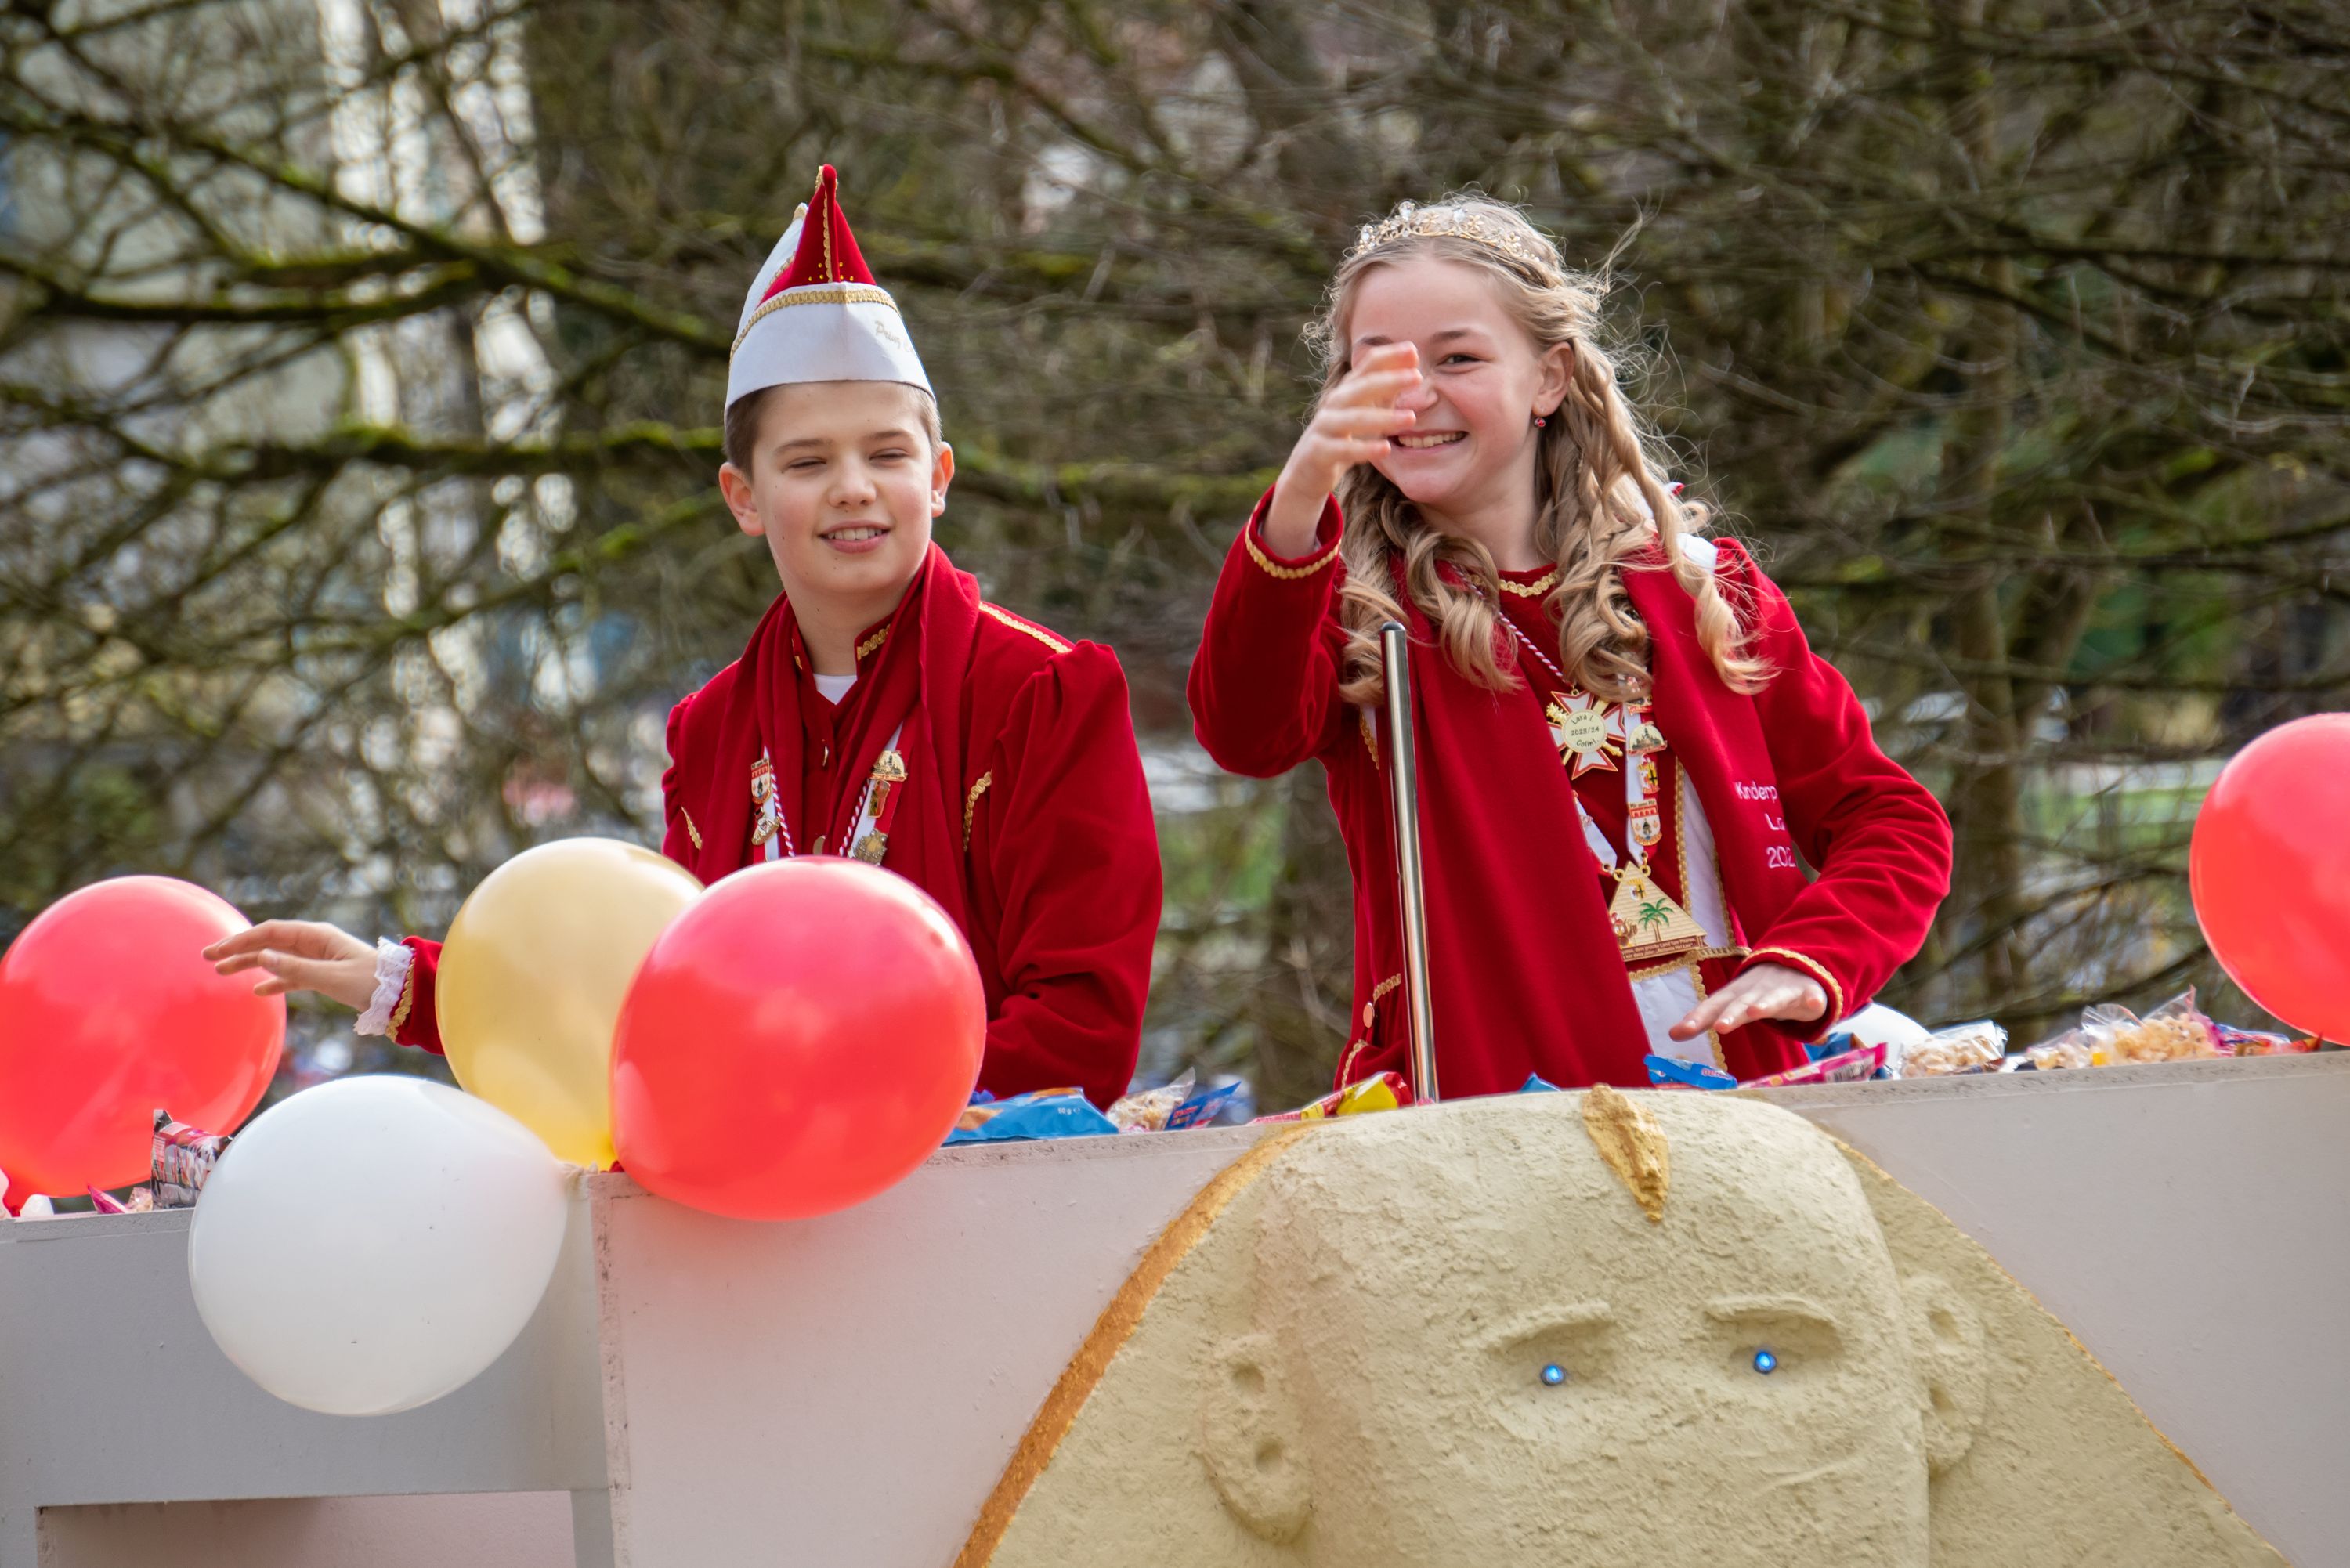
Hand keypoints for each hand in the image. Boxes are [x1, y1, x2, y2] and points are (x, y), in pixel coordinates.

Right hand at [203, 920, 379, 1011]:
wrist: (403, 995)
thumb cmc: (372, 982)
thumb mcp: (331, 977)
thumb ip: (296, 968)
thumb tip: (261, 956)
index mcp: (318, 936)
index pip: (271, 932)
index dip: (242, 939)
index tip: (217, 950)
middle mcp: (316, 943)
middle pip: (270, 942)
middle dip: (239, 948)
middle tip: (208, 958)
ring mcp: (320, 958)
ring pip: (277, 959)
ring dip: (250, 964)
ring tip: (222, 972)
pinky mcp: (325, 975)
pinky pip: (293, 975)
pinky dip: (276, 981)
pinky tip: (258, 990)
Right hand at [1262, 342, 1422, 554]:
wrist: (1306, 471)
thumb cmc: (1343, 437)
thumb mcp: (1365, 410)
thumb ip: (1386, 391)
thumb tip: (1413, 367)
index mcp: (1347, 390)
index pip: (1367, 366)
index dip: (1389, 356)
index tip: (1414, 350)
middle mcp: (1335, 403)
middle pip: (1361, 387)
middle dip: (1390, 379)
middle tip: (1418, 377)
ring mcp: (1325, 427)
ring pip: (1354, 418)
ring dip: (1383, 417)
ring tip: (1411, 418)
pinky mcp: (1319, 452)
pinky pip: (1343, 449)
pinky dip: (1365, 449)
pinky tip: (1386, 449)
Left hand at [1670, 963, 1827, 1042]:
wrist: (1793, 966)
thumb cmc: (1753, 993)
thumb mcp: (1728, 1004)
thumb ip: (1703, 1019)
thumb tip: (1672, 1035)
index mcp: (1734, 996)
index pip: (1712, 1007)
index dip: (1697, 1018)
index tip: (1680, 1031)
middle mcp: (1754, 992)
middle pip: (1740, 1004)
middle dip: (1731, 1014)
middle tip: (1721, 1027)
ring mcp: (1780, 990)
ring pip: (1772, 999)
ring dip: (1764, 1004)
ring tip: (1757, 1012)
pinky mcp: (1806, 993)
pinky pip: (1810, 996)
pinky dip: (1812, 999)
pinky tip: (1814, 1004)